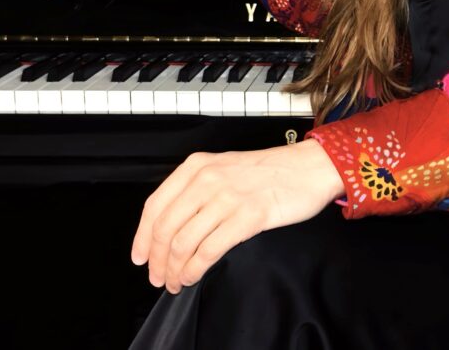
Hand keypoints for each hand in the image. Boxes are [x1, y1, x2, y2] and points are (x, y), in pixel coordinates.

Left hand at [131, 139, 344, 293]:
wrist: (307, 168)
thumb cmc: (268, 171)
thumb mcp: (224, 168)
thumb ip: (197, 190)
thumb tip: (170, 226)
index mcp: (197, 166)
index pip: (155, 205)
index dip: (142, 237)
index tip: (140, 257)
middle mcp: (207, 179)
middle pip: (165, 228)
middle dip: (157, 260)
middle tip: (159, 278)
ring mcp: (226, 197)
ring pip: (183, 243)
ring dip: (175, 270)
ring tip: (177, 282)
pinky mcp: (247, 216)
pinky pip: (209, 251)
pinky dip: (195, 270)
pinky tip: (194, 276)